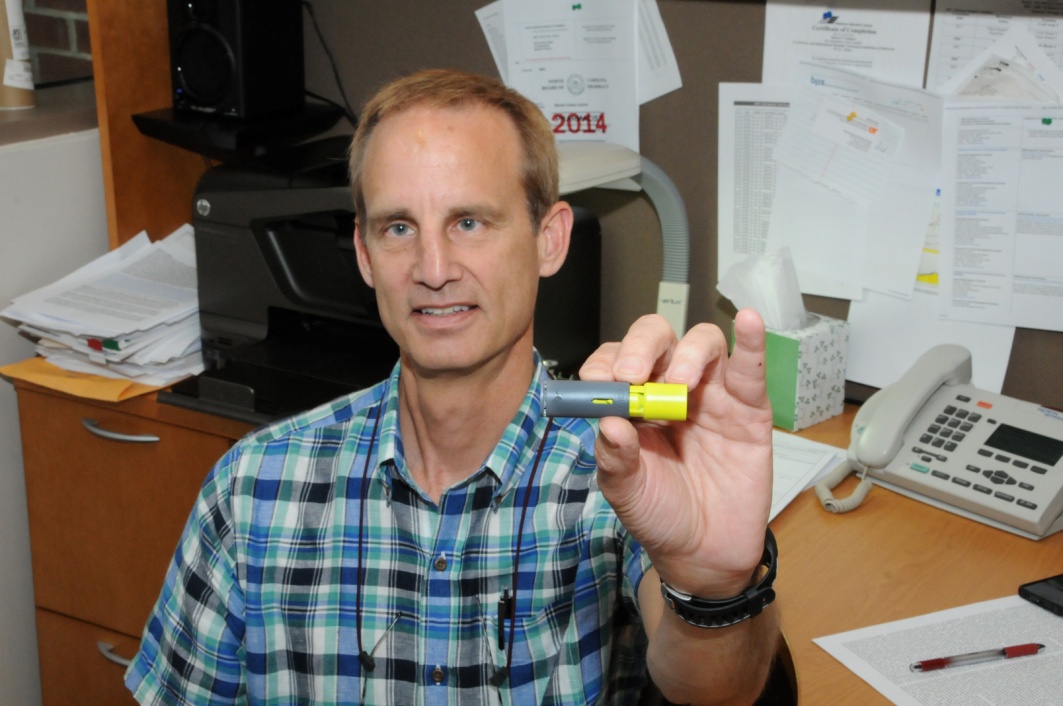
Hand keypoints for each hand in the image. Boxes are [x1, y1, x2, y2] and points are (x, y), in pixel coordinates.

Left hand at [579, 309, 772, 596]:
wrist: (705, 554)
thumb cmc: (660, 514)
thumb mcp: (626, 492)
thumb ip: (615, 459)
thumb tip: (608, 422)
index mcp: (632, 403)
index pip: (615, 362)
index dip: (605, 363)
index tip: (598, 381)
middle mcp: (668, 389)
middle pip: (657, 339)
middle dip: (640, 347)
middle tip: (632, 375)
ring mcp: (711, 395)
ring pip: (702, 343)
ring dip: (688, 354)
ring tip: (680, 385)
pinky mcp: (749, 409)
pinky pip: (751, 368)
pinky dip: (751, 341)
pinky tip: (748, 321)